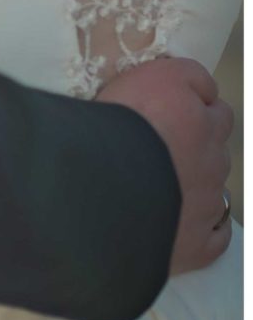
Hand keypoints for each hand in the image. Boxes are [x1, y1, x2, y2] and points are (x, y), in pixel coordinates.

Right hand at [96, 56, 234, 273]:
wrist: (102, 184)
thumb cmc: (118, 125)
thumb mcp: (151, 75)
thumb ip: (187, 77)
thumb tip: (204, 89)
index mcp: (201, 121)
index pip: (216, 110)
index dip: (194, 109)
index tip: (168, 112)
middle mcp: (212, 161)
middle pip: (216, 149)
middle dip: (196, 147)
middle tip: (157, 147)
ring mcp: (207, 205)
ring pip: (214, 189)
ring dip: (195, 184)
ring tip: (157, 184)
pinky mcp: (197, 244)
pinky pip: (215, 237)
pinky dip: (205, 229)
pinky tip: (185, 223)